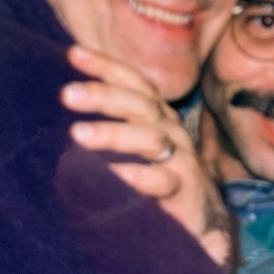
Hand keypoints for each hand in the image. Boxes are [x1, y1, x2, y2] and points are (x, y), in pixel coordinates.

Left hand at [60, 45, 232, 268]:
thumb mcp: (138, 145)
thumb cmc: (162, 177)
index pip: (134, 82)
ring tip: (77, 134)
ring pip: (149, 138)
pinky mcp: (186, 190)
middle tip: (67, 93)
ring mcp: (181, 159)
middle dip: (103, 95)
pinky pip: (161, 180)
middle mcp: (171, 130)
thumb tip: (69, 102)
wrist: (206, 222)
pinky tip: (113, 175)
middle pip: (139, 104)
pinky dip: (137, 176)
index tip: (73, 52)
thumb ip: (112, 126)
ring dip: (113, 133)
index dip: (107, 65)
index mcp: (157, 116)